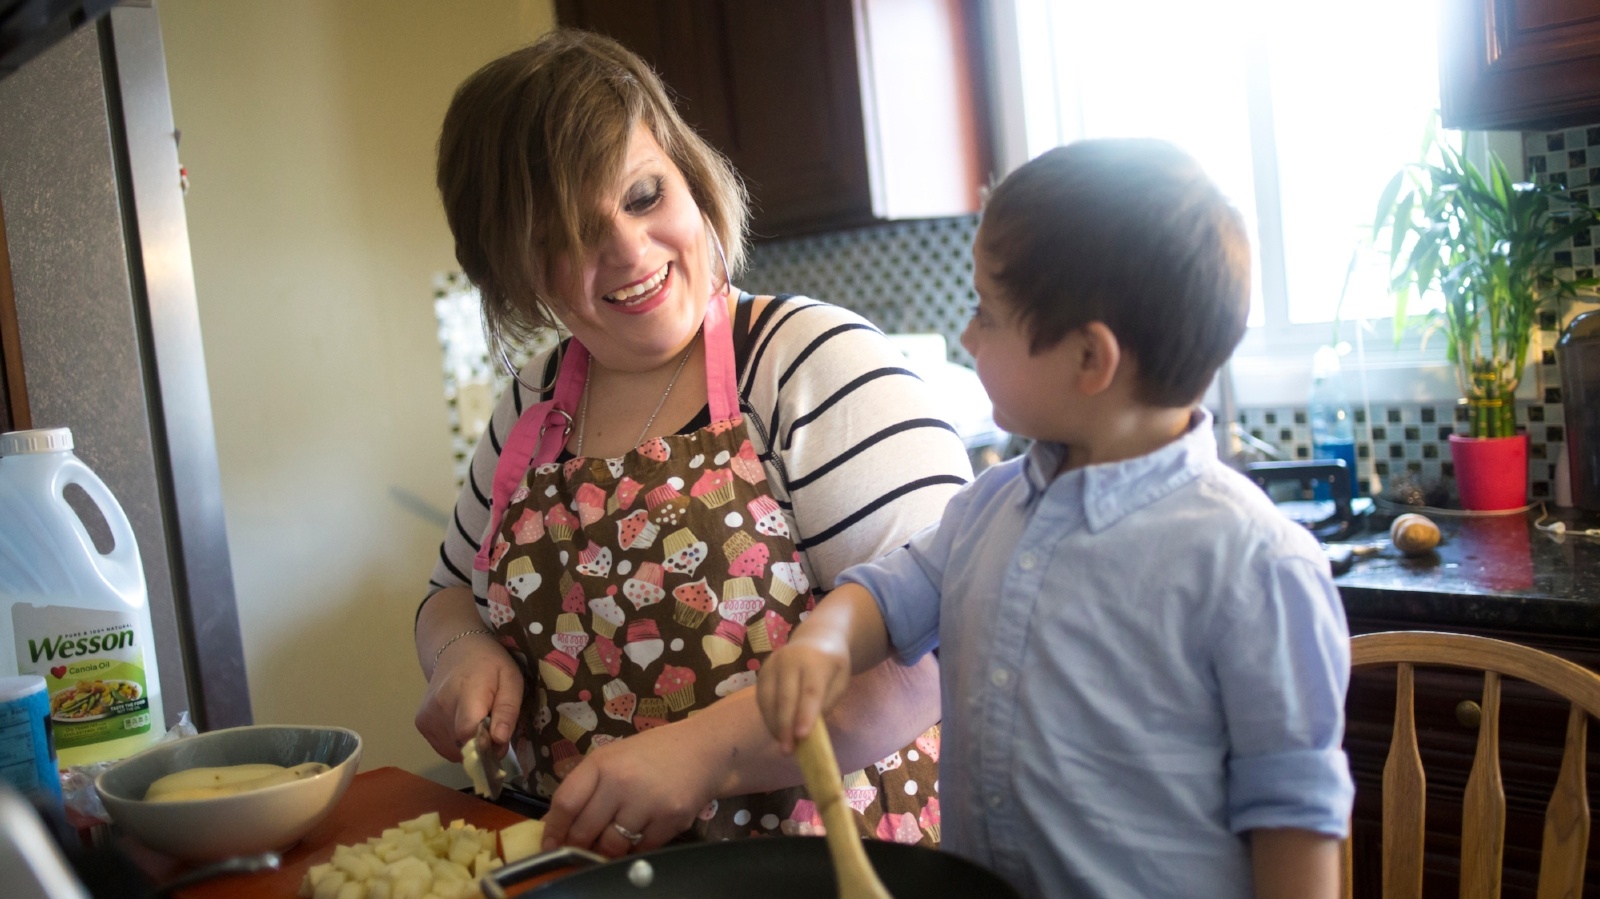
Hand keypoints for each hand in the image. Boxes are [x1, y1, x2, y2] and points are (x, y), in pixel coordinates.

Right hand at [414, 633, 522, 761]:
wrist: (456, 650)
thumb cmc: (490, 664)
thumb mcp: (511, 680)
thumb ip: (507, 711)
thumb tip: (499, 741)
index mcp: (466, 691)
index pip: (467, 733)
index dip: (486, 746)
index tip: (499, 743)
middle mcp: (440, 705)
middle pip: (462, 745)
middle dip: (482, 746)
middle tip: (494, 729)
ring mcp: (427, 715)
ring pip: (454, 750)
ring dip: (470, 745)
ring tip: (477, 721)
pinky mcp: (421, 723)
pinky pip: (444, 747)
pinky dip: (457, 743)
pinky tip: (463, 722)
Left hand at [540, 723, 723, 857]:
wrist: (704, 750)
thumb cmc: (652, 753)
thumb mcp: (613, 758)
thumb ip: (585, 787)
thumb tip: (554, 825)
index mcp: (602, 763)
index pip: (566, 803)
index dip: (553, 829)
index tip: (549, 845)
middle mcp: (622, 782)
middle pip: (585, 830)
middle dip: (578, 846)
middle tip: (578, 850)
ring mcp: (648, 803)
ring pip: (612, 846)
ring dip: (606, 851)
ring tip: (610, 843)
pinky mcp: (671, 820)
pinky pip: (641, 850)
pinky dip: (635, 850)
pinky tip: (638, 836)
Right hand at [755, 632, 851, 754]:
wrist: (816, 638)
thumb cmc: (832, 665)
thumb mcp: (840, 681)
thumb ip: (827, 703)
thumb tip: (809, 730)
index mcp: (815, 661)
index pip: (810, 691)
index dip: (805, 714)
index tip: (802, 737)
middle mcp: (789, 660)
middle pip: (785, 697)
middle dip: (785, 726)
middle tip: (788, 750)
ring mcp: (772, 664)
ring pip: (768, 700)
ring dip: (774, 725)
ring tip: (783, 745)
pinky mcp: (762, 671)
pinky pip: (761, 699)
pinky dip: (768, 717)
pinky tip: (776, 731)